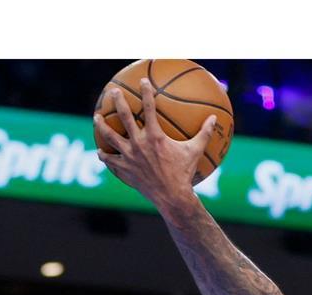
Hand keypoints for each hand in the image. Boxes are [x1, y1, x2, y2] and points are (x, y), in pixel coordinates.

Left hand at [94, 78, 216, 208]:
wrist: (172, 197)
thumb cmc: (184, 174)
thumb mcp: (195, 151)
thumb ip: (204, 133)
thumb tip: (214, 118)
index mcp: (155, 136)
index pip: (149, 108)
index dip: (146, 92)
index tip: (142, 81)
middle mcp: (139, 143)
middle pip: (124, 117)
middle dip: (118, 101)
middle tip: (113, 91)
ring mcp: (129, 156)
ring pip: (111, 137)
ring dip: (102, 125)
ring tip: (97, 117)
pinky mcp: (124, 169)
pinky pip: (111, 160)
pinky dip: (104, 155)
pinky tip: (100, 152)